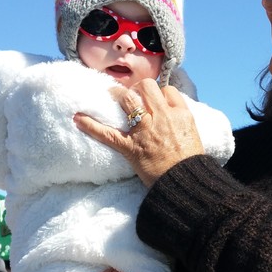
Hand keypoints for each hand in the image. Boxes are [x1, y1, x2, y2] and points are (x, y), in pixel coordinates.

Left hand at [73, 79, 204, 187]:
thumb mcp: (194, 135)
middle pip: (147, 87)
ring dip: (118, 95)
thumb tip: (171, 113)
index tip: (155, 100)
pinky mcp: (131, 147)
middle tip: (132, 95)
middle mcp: (162, 117)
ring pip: (127, 99)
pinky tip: (78, 118)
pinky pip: (107, 133)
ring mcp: (145, 131)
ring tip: (111, 96)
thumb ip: (182, 121)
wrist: (185, 184)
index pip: (167, 90)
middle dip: (138, 88)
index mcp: (180, 114)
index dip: (160, 93)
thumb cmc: (190, 164)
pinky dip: (91, 126)